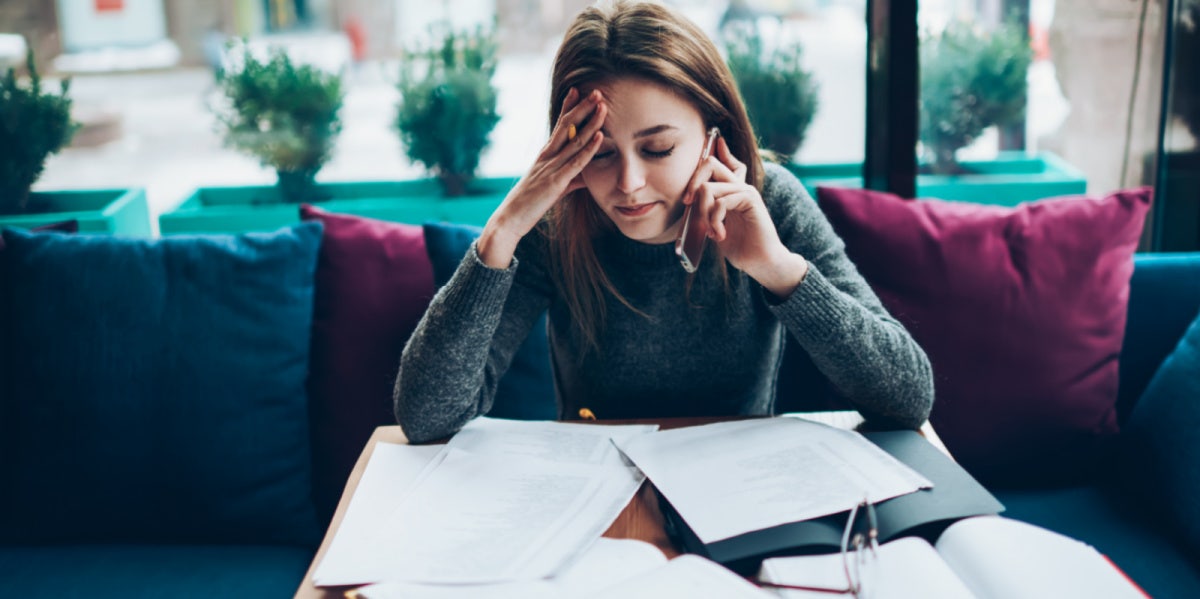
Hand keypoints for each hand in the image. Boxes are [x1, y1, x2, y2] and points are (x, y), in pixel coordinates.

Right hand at [477, 88, 606, 267]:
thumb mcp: (554, 188)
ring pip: (574, 140)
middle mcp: (547, 156)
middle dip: (582, 107)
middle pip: (567, 126)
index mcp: (545, 155)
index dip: (568, 107)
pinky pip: (575, 162)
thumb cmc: (530, 204)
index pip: (558, 126)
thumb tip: (587, 176)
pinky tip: (599, 136)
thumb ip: (572, 179)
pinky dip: (588, 148)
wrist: (510, 219)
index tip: (577, 90)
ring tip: (602, 106)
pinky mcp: (556, 182)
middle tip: (596, 91)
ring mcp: (551, 167)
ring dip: (590, 122)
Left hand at [683, 137, 807, 294]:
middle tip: (688, 204)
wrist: (760, 261)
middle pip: (710, 164)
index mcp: (731, 190)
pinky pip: (721, 202)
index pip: (723, 162)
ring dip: (703, 214)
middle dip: (692, 183)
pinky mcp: (750, 199)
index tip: (714, 142)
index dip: (715, 150)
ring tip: (711, 232)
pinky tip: (720, 235)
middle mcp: (738, 186)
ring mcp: (745, 191)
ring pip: (708, 188)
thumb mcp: (715, 225)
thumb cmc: (739, 246)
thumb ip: (706, 210)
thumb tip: (690, 200)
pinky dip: (715, 221)